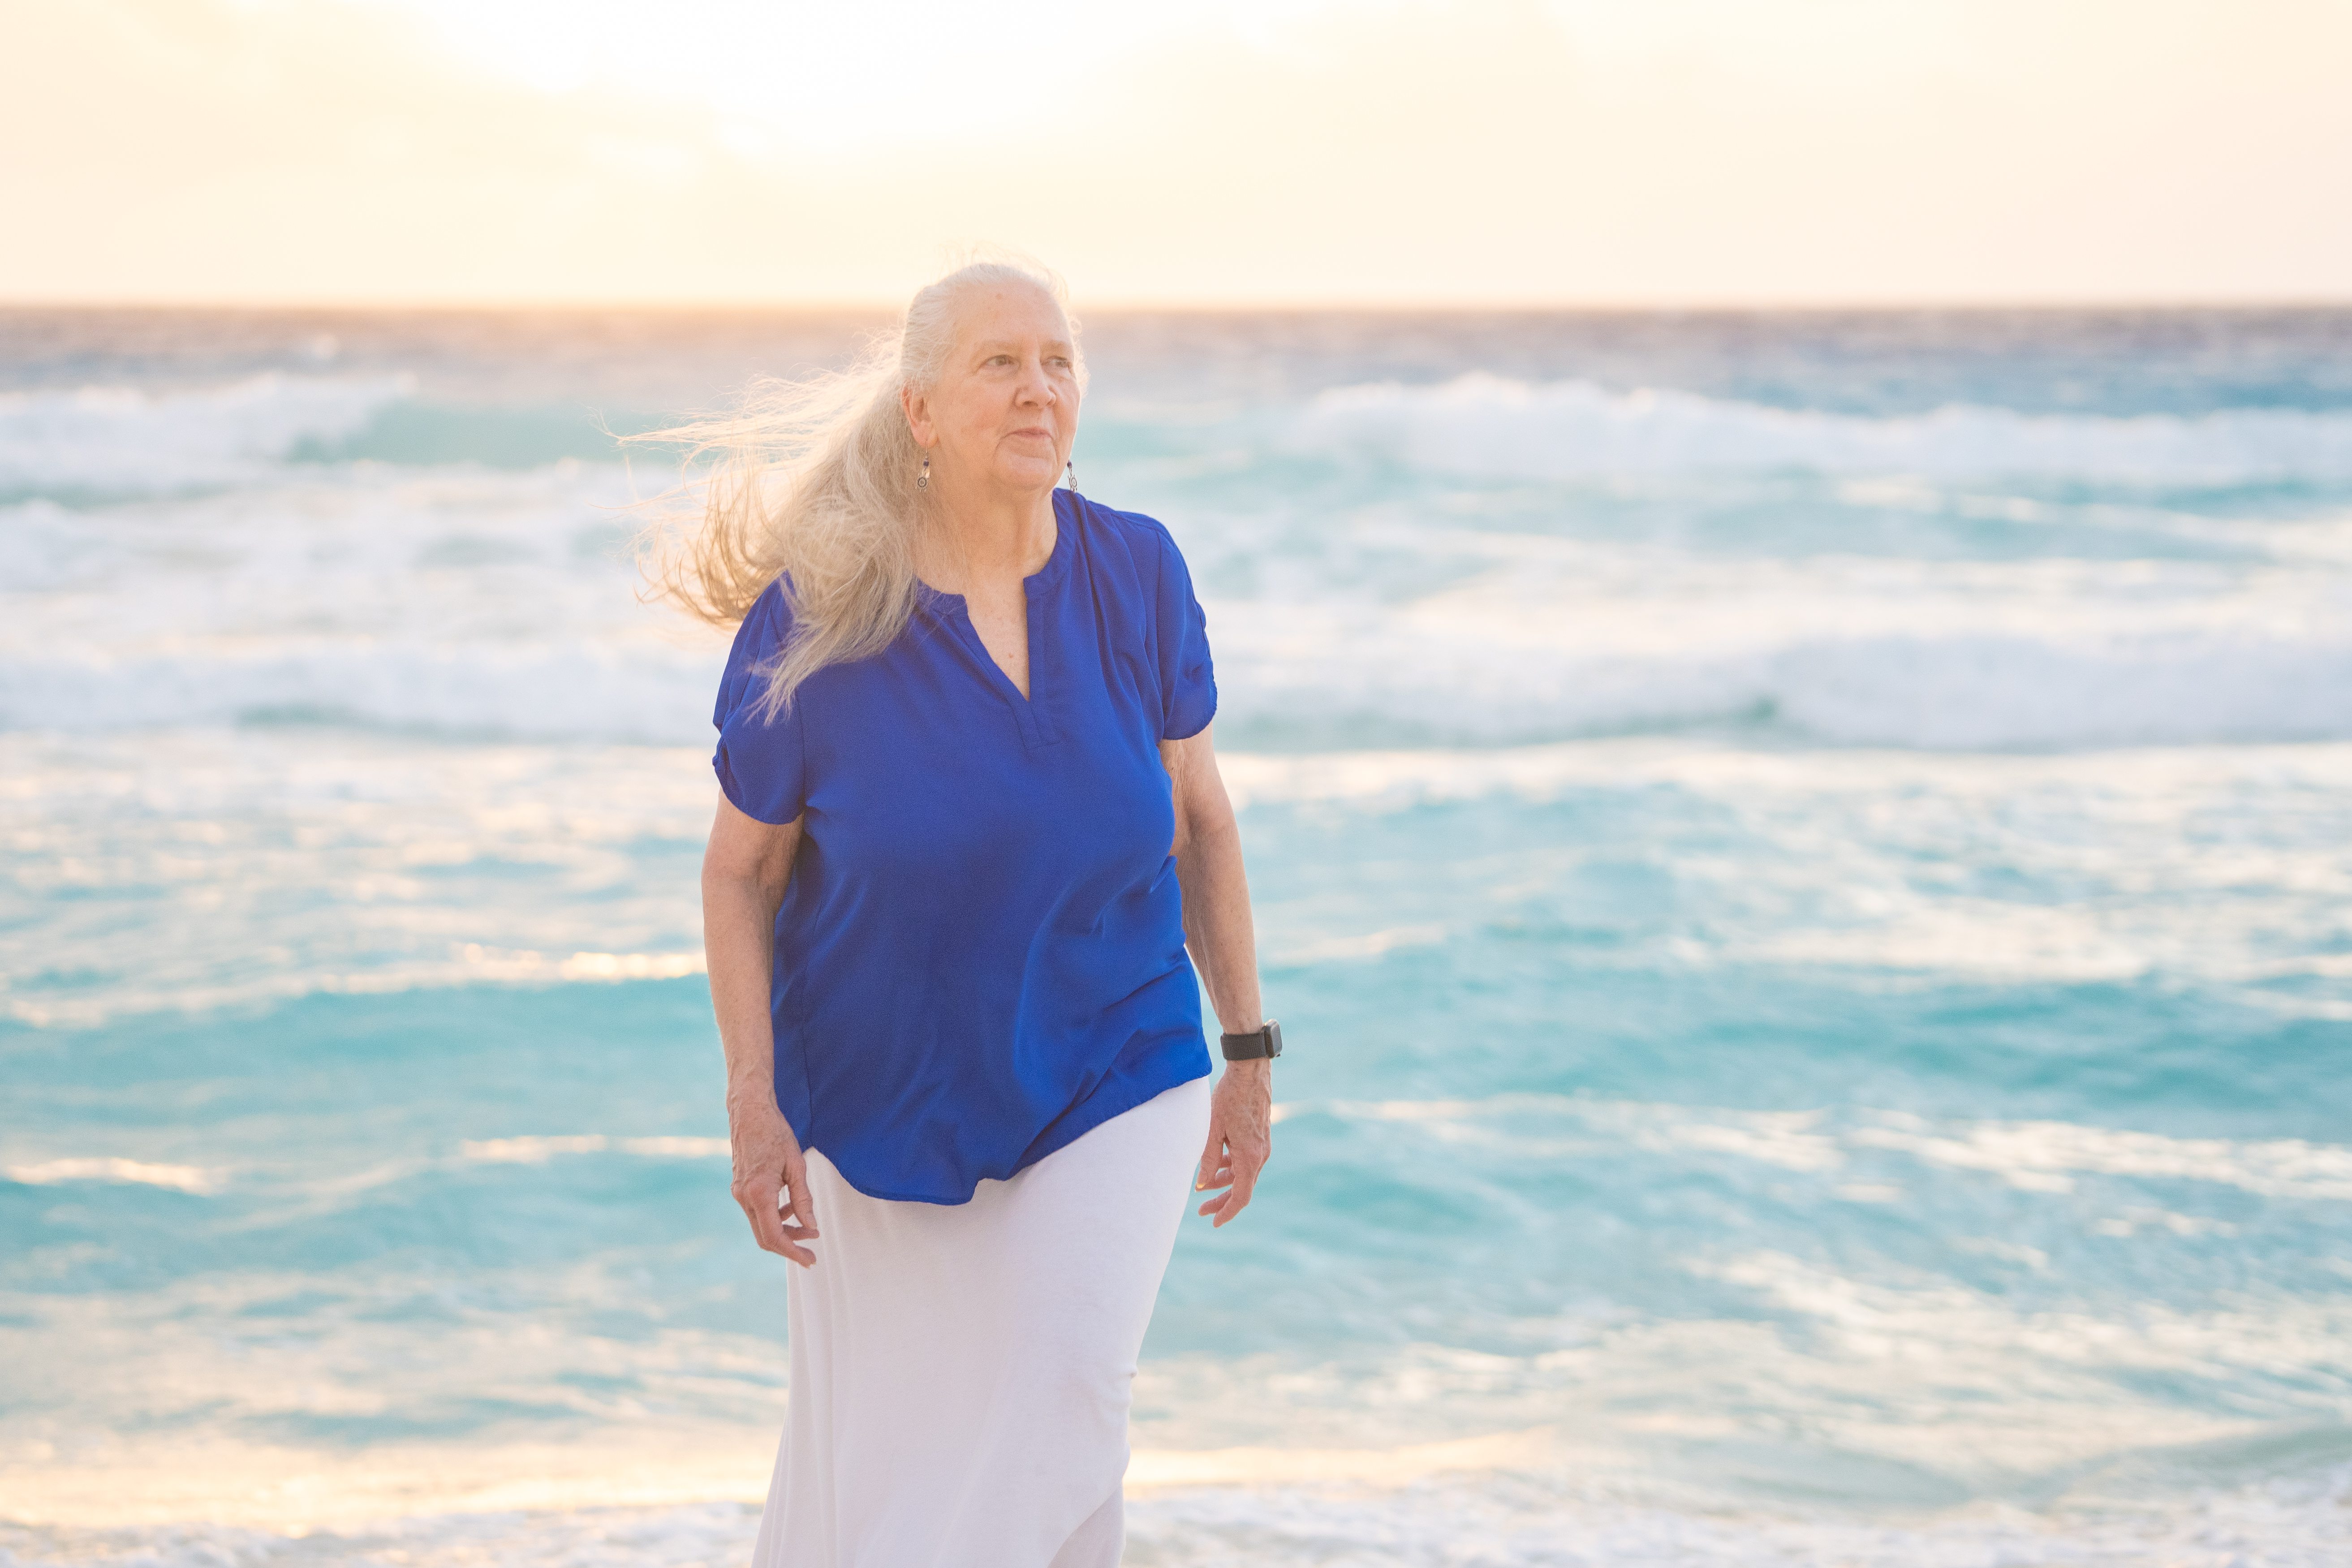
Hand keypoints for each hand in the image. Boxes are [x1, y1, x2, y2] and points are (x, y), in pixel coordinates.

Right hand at [729, 1097, 818, 1265]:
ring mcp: (739, 1192)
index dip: (793, 1252)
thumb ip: (803, 1199)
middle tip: (812, 1248)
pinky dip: (774, 1217)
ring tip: (807, 1227)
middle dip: (789, 1246)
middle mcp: (744, 1196)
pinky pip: (757, 1212)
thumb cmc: (775, 1133)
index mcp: (759, 1193)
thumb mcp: (796, 1166)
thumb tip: (810, 1226)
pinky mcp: (739, 1187)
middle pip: (765, 1237)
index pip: (774, 1236)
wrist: (750, 1112)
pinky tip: (790, 1208)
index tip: (810, 1260)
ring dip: (783, 1231)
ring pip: (761, 1225)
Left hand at [1195, 1060, 1271, 1225]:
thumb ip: (1208, 1160)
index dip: (1227, 1212)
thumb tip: (1202, 1185)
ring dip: (1224, 1182)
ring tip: (1202, 1187)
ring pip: (1243, 1173)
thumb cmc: (1229, 1097)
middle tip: (1201, 1210)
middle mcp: (1260, 1154)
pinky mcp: (1260, 1136)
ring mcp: (1262, 1145)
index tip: (1214, 1222)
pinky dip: (1231, 1166)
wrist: (1249, 1071)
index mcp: (1249, 1157)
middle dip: (1221, 1200)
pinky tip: (1216, 1164)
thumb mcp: (1212, 1129)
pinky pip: (1246, 1159)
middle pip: (1242, 1188)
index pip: (1241, 1196)